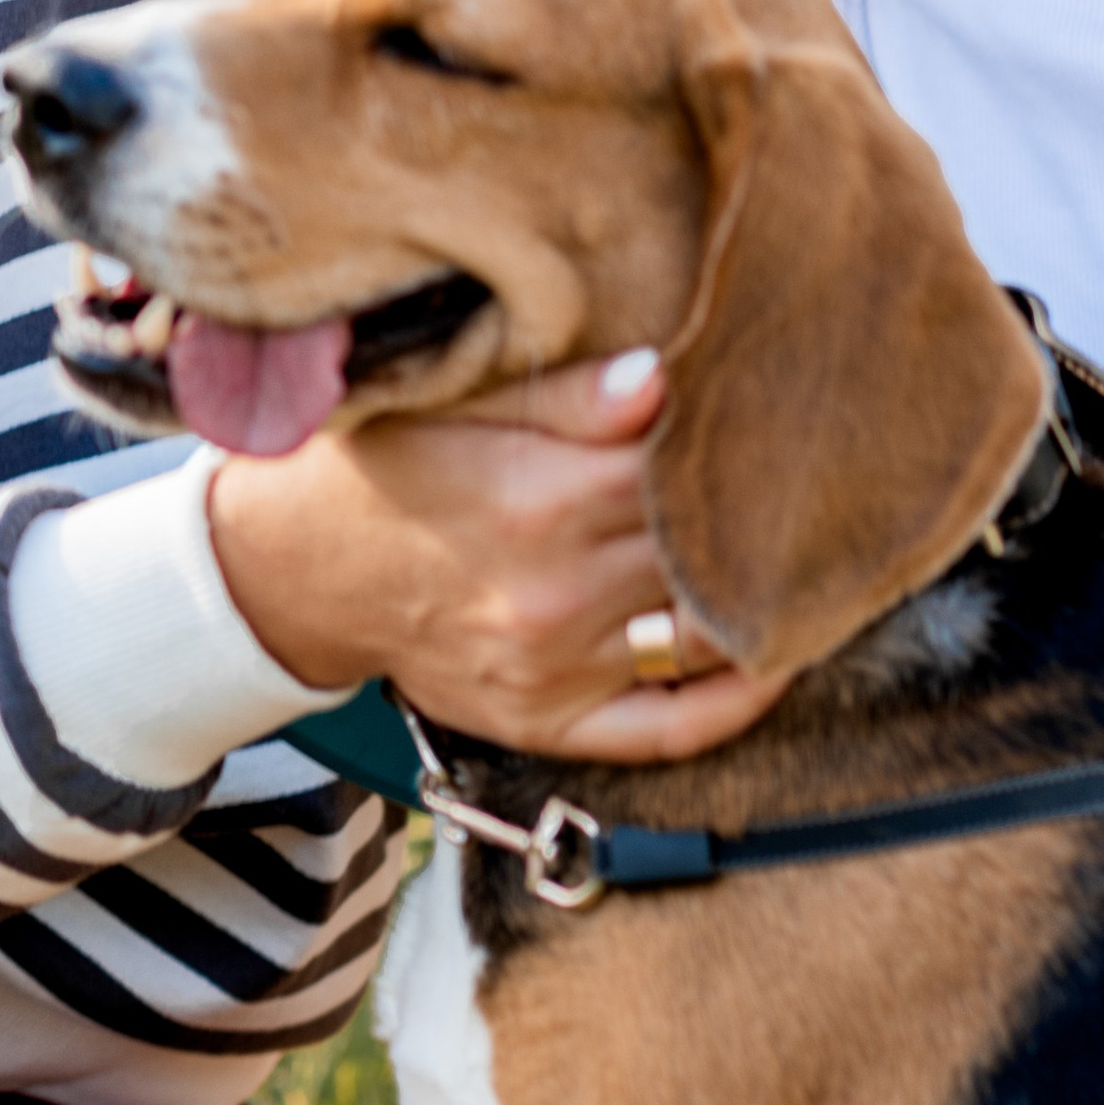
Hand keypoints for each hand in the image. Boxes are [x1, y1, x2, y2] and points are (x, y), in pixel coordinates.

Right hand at [206, 349, 787, 765]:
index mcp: (535, 499)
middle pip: (707, 547)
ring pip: (705, 634)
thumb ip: (564, 395)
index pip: (683, 465)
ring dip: (767, 595)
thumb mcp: (450, 404)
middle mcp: (555, 595)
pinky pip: (668, 729)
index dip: (740, 432)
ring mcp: (556, 671)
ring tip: (814, 549)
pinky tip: (778, 652)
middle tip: (816, 468)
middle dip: (764, 507)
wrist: (286, 573)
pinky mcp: (548, 722)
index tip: (782, 403)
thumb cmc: (375, 469)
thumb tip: (667, 375)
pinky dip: (736, 698)